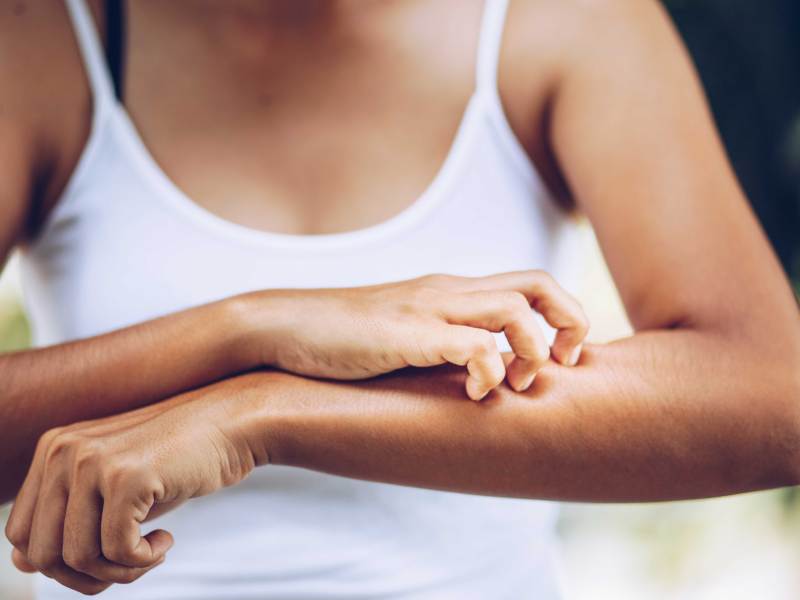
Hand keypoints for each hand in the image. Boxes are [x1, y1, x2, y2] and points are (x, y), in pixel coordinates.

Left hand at [4, 385, 253, 594]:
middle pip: (42, 553)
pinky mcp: (127, 477)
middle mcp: (62, 451)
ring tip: (152, 552)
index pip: (20, 533)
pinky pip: (118, 550)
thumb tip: (22, 564)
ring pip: (78, 558)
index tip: (104, 560)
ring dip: (120, 571)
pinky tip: (168, 540)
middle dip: (87, 576)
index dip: (58, 564)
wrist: (229, 426)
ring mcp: (92, 461)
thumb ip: (70, 518)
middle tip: (131, 566)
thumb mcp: (114, 487)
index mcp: (52, 449)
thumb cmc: (175, 460)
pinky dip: (144, 560)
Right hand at [247, 270, 588, 399]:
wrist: (283, 325)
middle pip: (539, 284)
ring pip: (513, 309)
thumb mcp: (406, 333)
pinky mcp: (404, 334)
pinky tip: (473, 392)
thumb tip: (483, 373)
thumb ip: (444, 342)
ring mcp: (426, 309)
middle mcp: (448, 291)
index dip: (563, 315)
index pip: (532, 282)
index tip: (558, 357)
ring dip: (529, 350)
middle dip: (569, 323)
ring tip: (509, 384)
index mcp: (452, 290)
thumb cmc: (343, 338)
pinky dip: (487, 370)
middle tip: (557, 366)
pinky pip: (471, 344)